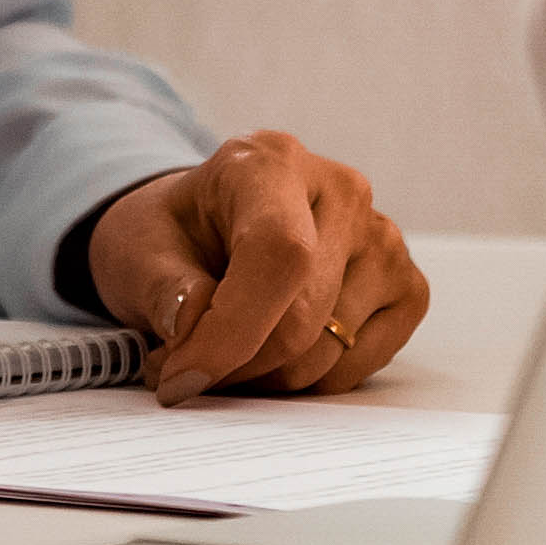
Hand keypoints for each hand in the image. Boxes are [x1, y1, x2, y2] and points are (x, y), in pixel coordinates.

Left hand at [85, 135, 430, 400]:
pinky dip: (305, 381)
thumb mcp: (139, 250)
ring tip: (216, 354)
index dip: (233, 329)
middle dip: (233, 365)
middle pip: (302, 318)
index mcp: (271, 162)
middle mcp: (342, 192)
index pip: (278, 254)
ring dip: (262, 378)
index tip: (183, 376)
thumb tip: (192, 322)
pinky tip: (267, 353)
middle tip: (182, 371)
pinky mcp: (406, 288)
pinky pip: (358, 367)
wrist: (207, 231)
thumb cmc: (175, 236)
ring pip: (328, 353)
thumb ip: (162, 286)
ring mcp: (384, 241)